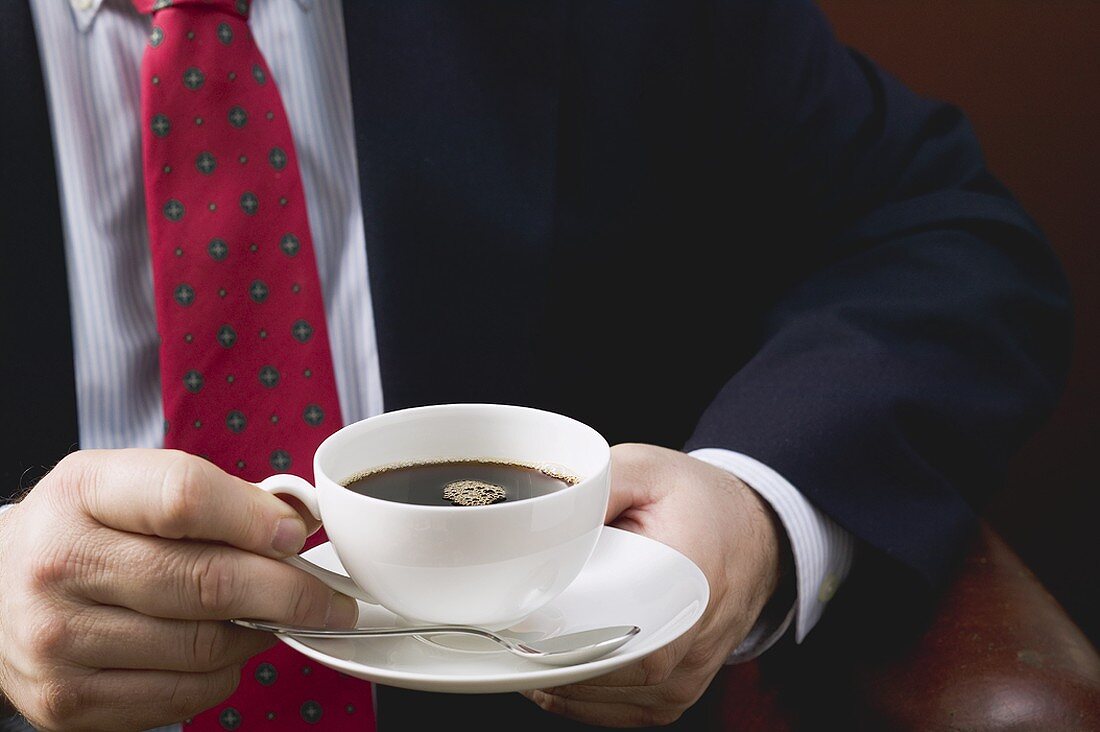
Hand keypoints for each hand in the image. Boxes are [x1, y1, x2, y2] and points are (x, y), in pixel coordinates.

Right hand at [0, 449, 357, 731]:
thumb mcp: (129, 485)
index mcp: (83, 493)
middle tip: (330, 600)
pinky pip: (181, 696)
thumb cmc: (83, 530)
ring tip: (272, 619)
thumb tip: (294, 526)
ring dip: (259, 635)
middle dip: (289, 592)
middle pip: (207, 582)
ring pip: (204, 646)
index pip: (184, 497)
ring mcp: (58, 641)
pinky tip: (227, 651)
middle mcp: (61, 565)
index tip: (298, 535)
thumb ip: (210, 495)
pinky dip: (223, 676)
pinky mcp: (67, 702)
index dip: (255, 519)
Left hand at [521, 443, 785, 726]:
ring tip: (525, 639)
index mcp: (691, 580)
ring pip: (602, 699)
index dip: (565, 640)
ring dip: (555, 676)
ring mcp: (685, 679)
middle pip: (603, 674)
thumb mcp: (649, 470)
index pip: (625, 639)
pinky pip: (612, 709)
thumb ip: (600, 483)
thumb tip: (547, 514)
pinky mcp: (674, 694)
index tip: (524, 623)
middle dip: (546, 655)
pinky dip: (574, 692)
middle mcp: (693, 642)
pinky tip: (550, 664)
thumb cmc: (700, 502)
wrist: (753, 534)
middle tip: (508, 627)